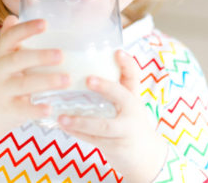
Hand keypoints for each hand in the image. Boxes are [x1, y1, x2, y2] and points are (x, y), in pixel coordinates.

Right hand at [0, 15, 69, 149]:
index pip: (11, 36)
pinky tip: (50, 108)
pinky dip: (36, 109)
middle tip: (61, 55)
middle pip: (18, 60)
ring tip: (66, 80)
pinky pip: (23, 110)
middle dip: (40, 57)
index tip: (45, 23)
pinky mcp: (8, 109)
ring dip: (46, 81)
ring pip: (24, 84)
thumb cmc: (4, 74)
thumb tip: (12, 16)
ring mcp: (3, 90)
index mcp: (1, 52)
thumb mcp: (4, 55)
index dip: (27, 29)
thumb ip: (10, 36)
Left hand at [57, 50, 167, 182]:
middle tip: (89, 79)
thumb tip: (88, 60)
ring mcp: (126, 131)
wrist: (146, 154)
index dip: (127, 63)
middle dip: (106, 87)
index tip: (117, 52)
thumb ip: (114, 83)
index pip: (134, 76)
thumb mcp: (127, 100)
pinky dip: (77, 134)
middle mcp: (132, 111)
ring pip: (103, 126)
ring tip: (62, 116)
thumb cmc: (129, 119)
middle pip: (122, 97)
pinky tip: (63, 126)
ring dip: (81, 121)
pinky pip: (94, 141)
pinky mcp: (116, 147)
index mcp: (133, 95)